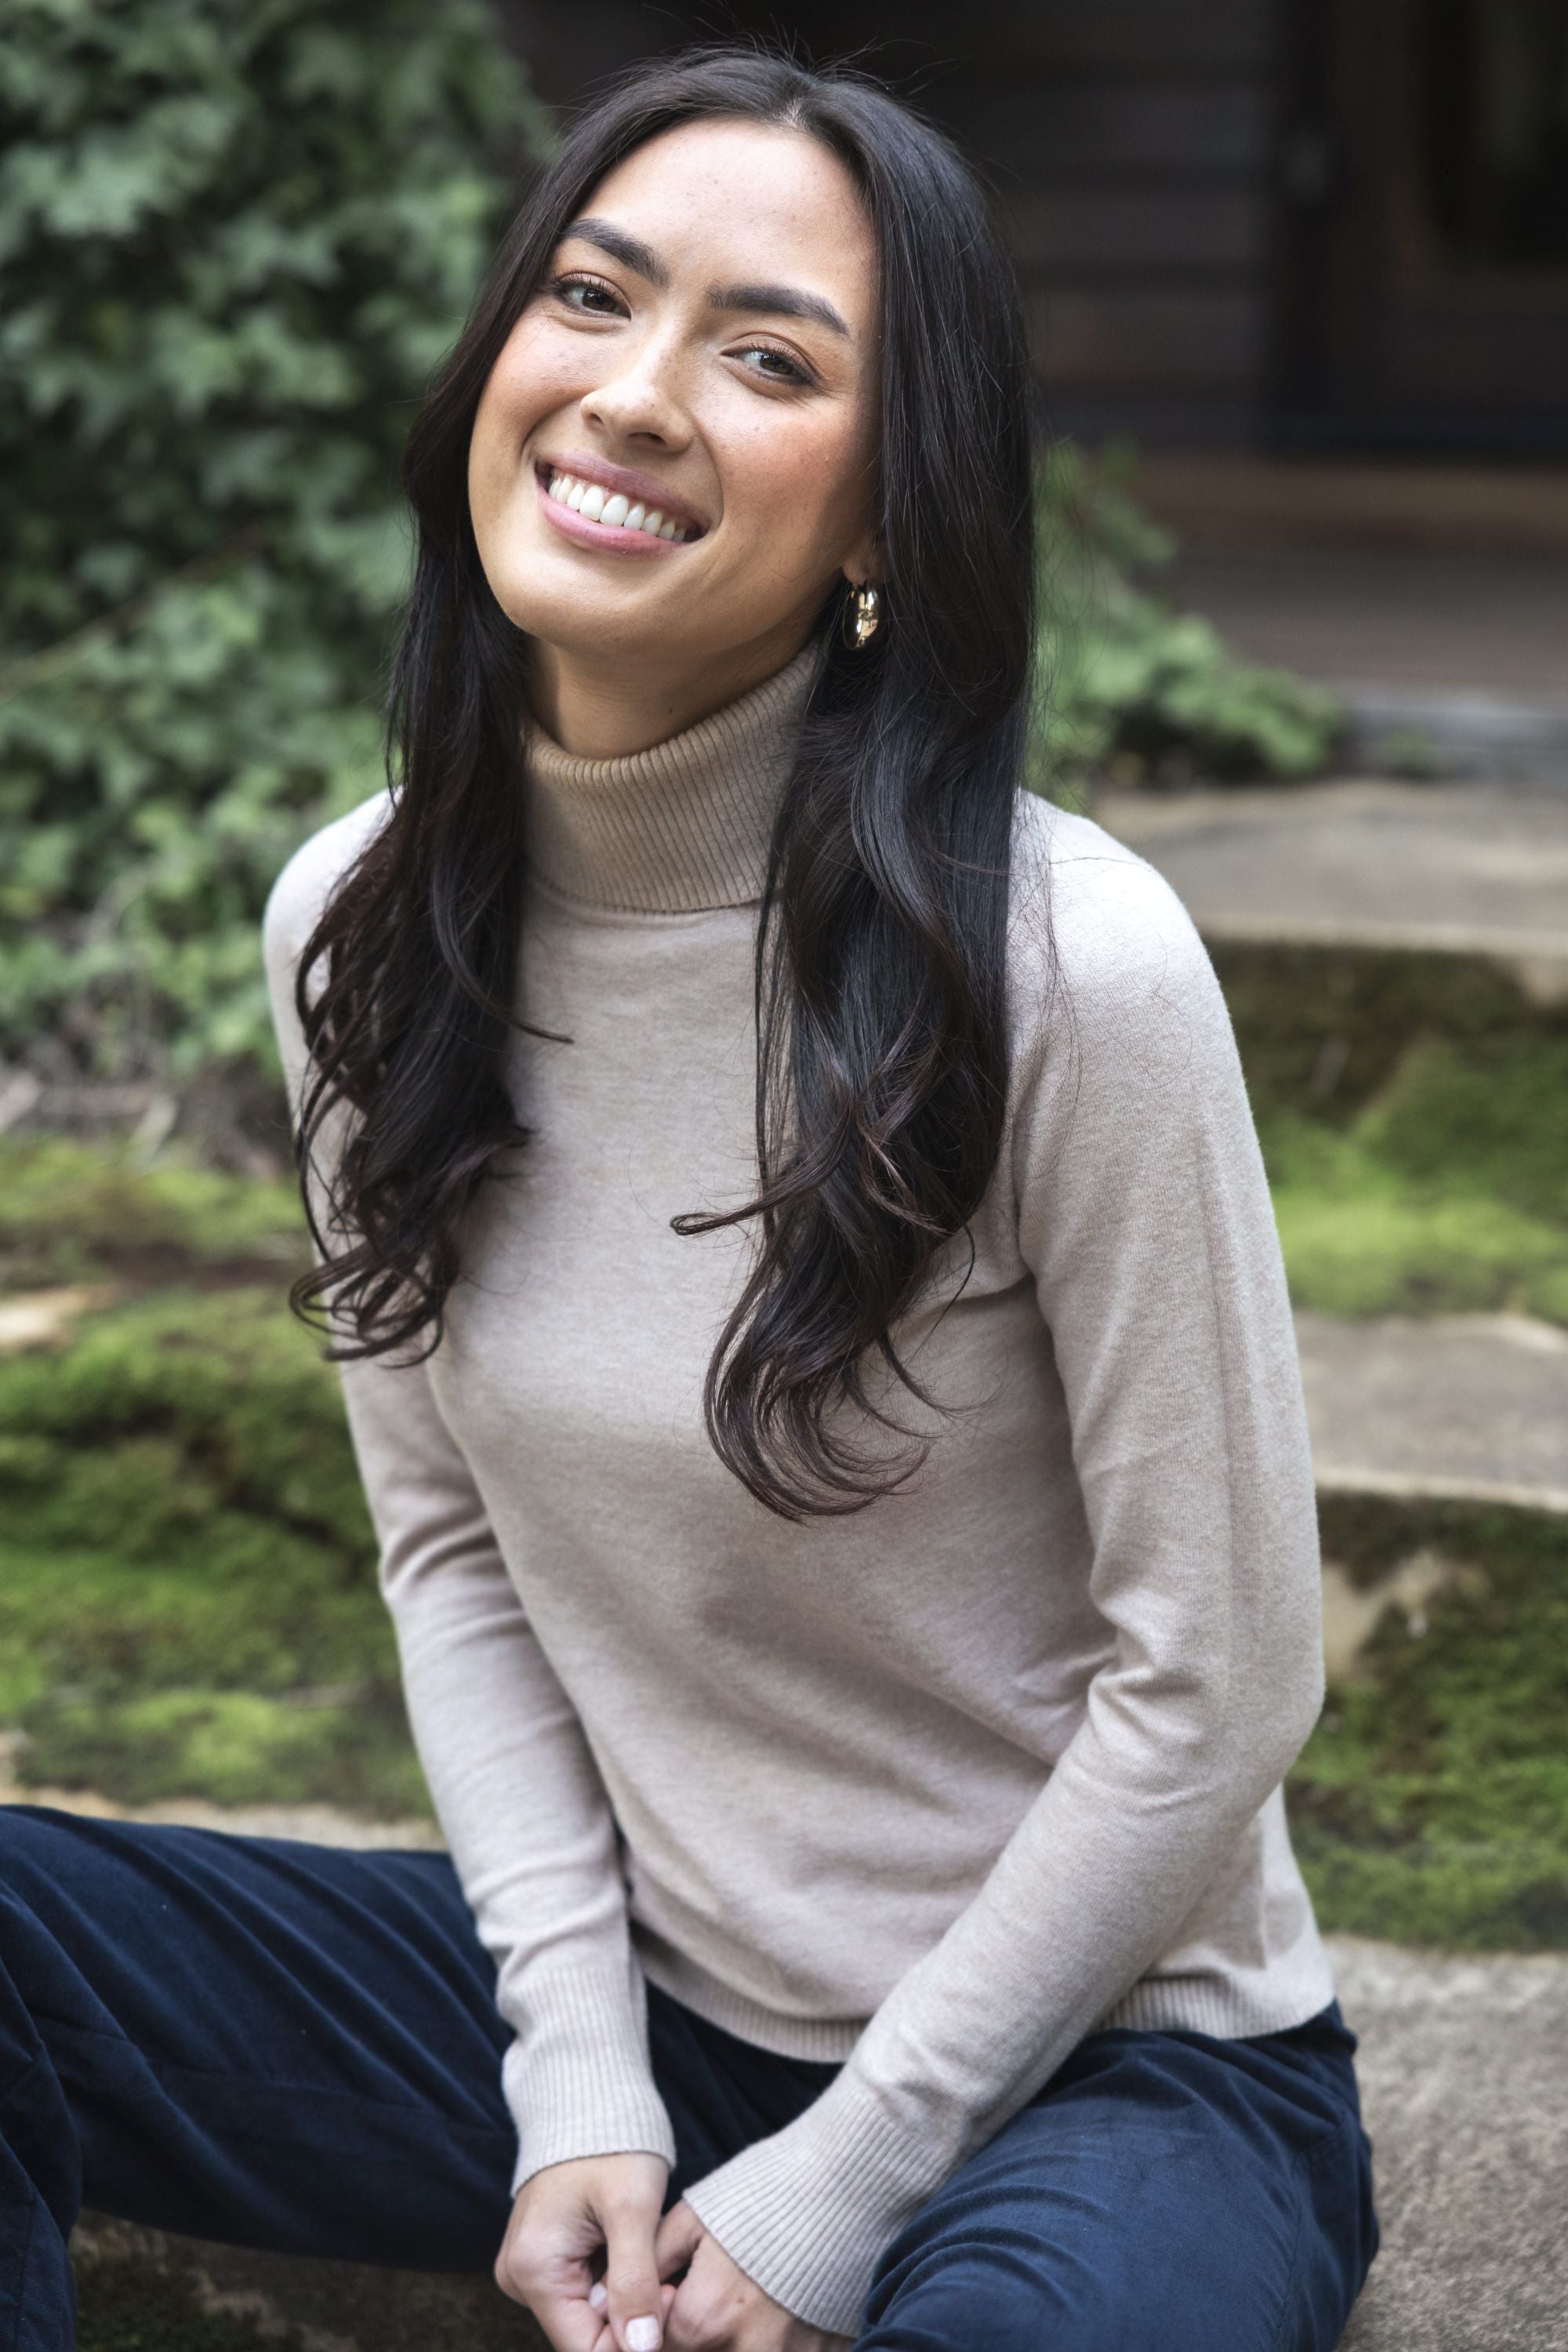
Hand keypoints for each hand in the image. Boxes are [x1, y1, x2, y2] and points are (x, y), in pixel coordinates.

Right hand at [496, 2152, 674, 2351]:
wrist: (593, 2097)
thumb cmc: (613, 2144)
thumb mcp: (632, 2211)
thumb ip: (635, 2284)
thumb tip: (642, 2350)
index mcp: (532, 2268)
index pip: (585, 2347)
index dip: (634, 2340)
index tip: (670, 2299)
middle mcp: (519, 2276)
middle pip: (585, 2333)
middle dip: (632, 2319)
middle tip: (668, 2281)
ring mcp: (529, 2267)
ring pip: (587, 2315)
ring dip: (625, 2301)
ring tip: (650, 2258)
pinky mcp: (544, 2258)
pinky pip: (582, 2292)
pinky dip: (614, 2284)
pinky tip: (633, 2254)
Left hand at [655, 2201, 850, 2351]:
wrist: (844, 2183)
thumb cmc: (763, 2193)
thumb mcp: (692, 2218)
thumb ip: (648, 2266)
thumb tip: (606, 2300)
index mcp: (707, 2317)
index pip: (654, 2350)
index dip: (648, 2326)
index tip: (665, 2296)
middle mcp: (745, 2350)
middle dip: (683, 2338)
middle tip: (700, 2298)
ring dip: (723, 2342)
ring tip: (731, 2305)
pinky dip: (760, 2344)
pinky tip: (768, 2314)